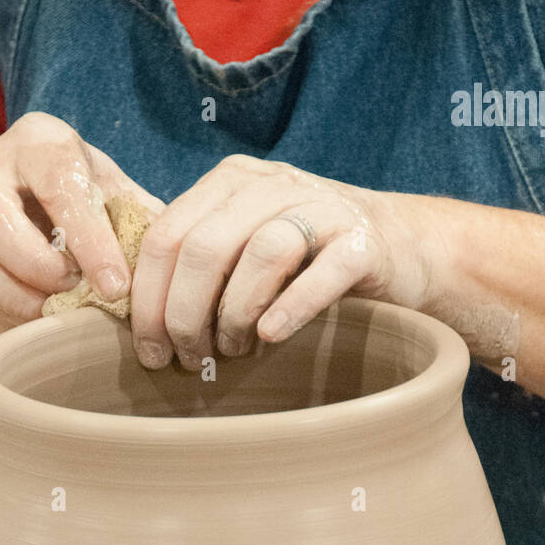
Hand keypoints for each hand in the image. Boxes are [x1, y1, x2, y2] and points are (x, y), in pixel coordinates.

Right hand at [0, 112, 163, 323]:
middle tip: (76, 293)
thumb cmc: (87, 202)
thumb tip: (176, 260)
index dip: (90, 240)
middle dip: (40, 265)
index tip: (117, 287)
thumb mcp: (117, 200)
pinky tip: (36, 313)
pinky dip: (5, 304)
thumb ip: (141, 222)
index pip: (60, 183)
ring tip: (57, 308)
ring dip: (19, 291)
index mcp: (43, 140)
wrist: (32, 207)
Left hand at [130, 154, 436, 369]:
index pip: (167, 235)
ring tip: (232, 351)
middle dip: (184, 314)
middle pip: (206, 247)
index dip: (148, 299)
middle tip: (187, 360)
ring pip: (260, 253)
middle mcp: (272, 185)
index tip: (148, 351)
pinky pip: (322, 272)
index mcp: (230, 184)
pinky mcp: (364, 240)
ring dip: (235, 314)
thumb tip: (139, 321)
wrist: (405, 249)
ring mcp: (322, 207)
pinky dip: (291, 307)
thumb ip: (200, 263)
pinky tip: (272, 338)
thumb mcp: (245, 247)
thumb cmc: (309, 261)